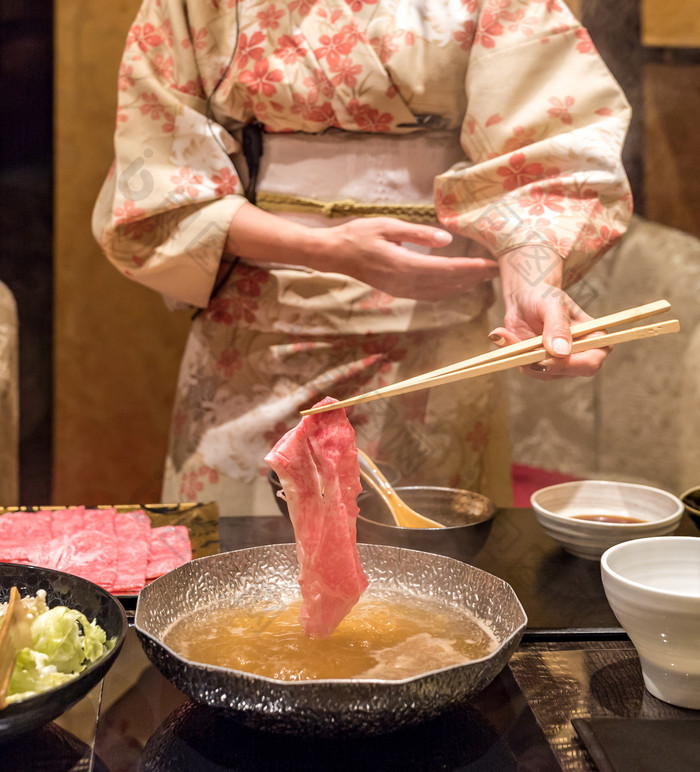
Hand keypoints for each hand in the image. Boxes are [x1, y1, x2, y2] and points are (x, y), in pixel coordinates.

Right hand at [323, 217, 499, 300]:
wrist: (336, 254)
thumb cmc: (360, 235)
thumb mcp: (389, 226)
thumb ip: (419, 234)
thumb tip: (448, 239)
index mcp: (404, 265)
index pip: (446, 270)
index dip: (471, 269)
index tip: (491, 264)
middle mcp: (405, 282)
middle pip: (447, 284)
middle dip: (473, 278)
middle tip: (496, 271)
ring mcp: (401, 290)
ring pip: (440, 292)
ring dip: (462, 286)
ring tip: (482, 279)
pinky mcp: (398, 291)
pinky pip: (429, 295)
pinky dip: (447, 291)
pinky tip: (457, 286)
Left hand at [491, 246, 609, 379]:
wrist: (525, 297)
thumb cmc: (545, 295)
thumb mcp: (552, 305)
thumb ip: (557, 326)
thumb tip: (561, 352)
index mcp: (595, 339)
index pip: (590, 363)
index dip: (569, 364)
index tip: (544, 355)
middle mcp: (580, 356)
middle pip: (566, 372)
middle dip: (540, 362)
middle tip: (519, 349)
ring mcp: (560, 364)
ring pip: (542, 373)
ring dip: (521, 356)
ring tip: (506, 333)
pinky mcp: (540, 366)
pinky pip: (525, 368)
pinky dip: (512, 354)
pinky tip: (502, 336)